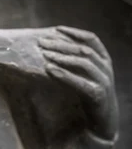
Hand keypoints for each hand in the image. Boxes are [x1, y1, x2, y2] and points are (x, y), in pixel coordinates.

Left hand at [39, 26, 117, 140]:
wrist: (103, 119)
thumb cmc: (89, 91)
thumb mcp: (84, 72)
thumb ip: (75, 59)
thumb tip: (51, 44)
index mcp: (103, 58)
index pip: (91, 39)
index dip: (74, 32)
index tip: (56, 29)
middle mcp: (106, 67)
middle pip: (83, 49)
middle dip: (62, 44)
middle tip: (42, 42)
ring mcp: (104, 81)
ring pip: (84, 63)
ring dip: (62, 57)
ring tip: (45, 54)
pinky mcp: (98, 95)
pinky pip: (80, 82)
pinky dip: (64, 75)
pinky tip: (49, 70)